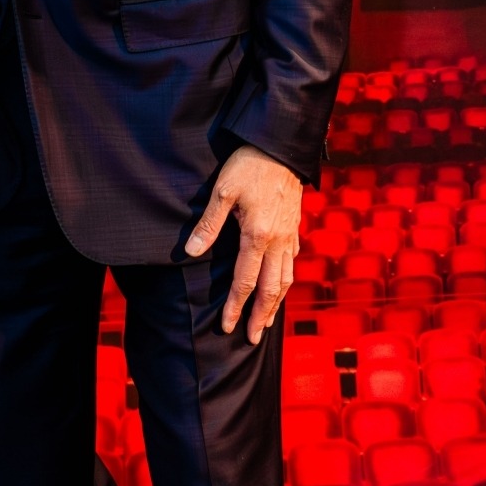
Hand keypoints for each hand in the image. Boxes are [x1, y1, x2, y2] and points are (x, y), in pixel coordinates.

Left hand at [184, 144, 302, 343]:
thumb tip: (190, 252)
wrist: (281, 147)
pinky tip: (280, 284)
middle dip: (259, 316)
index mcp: (258, 235)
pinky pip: (292, 262)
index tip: (227, 326)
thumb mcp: (222, 191)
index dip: (236, 306)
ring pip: (286, 279)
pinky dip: (286, 280)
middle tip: (250, 338)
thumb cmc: (249, 166)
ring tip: (266, 322)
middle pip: (271, 289)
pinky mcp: (295, 227)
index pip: (245, 281)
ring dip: (276, 304)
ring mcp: (290, 236)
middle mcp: (278, 241)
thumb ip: (208, 224)